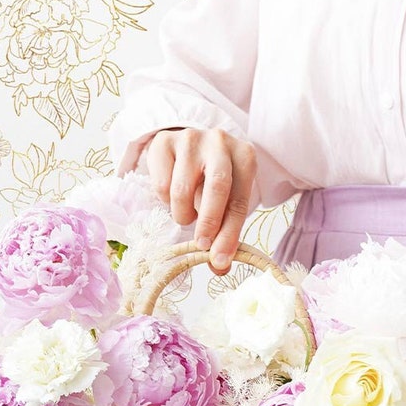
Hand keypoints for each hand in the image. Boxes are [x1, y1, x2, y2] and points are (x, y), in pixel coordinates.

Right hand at [142, 127, 257, 274]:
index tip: (219, 259)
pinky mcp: (163, 141)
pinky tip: (172, 196)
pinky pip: (161, 184)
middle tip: (201, 245)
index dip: (230, 234)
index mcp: (245, 156)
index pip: (239, 201)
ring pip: (182, 190)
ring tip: (186, 216)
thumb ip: (225, 231)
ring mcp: (191, 138)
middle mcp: (221, 142)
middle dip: (209, 222)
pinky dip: (165, 201)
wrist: (188, 145)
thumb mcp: (226, 201)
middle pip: (217, 188)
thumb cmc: (211, 178)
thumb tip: (219, 267)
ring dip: (183, 214)